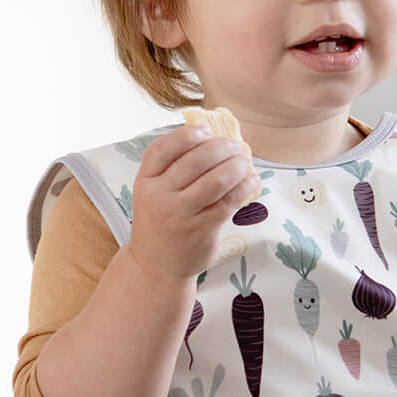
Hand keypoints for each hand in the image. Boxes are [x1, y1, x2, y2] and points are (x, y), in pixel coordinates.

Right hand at [123, 125, 259, 283]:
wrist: (155, 265)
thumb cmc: (159, 220)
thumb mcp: (154, 192)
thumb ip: (172, 169)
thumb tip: (212, 138)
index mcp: (145, 181)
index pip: (162, 149)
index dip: (186, 135)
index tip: (206, 130)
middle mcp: (160, 195)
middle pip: (194, 161)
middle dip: (220, 148)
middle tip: (234, 145)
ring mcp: (181, 214)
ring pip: (215, 180)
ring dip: (236, 166)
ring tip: (244, 162)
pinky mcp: (202, 229)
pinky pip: (229, 201)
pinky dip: (244, 186)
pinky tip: (251, 180)